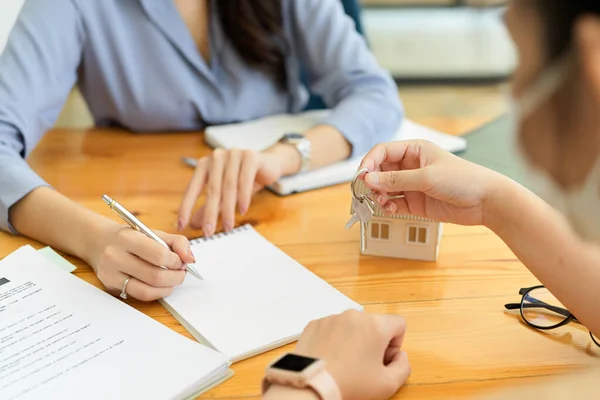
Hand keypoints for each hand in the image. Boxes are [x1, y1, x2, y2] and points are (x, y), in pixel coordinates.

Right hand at [88, 223, 195, 300]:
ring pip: (147, 291)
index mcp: (128, 238)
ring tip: (173, 280)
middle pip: (155, 276)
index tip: (181, 261)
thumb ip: (177, 242)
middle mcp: (115, 256)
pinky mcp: (111, 287)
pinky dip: (156, 293)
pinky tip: (161, 286)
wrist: (99, 242)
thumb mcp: (154, 232)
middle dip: (175, 277)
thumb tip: (190, 259)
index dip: (176, 261)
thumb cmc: (132, 237)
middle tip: (181, 273)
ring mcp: (111, 274)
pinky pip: (139, 296)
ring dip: (167, 288)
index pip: (159, 255)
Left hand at [178, 148, 284, 235]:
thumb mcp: (224, 195)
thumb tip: (193, 224)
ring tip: (227, 227)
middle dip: (210, 214)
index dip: (186, 207)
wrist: (269, 165)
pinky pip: (245, 179)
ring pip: (229, 187)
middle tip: (208, 233)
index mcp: (205, 164)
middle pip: (212, 189)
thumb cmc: (244, 180)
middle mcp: (217, 157)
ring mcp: (233, 154)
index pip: (193, 188)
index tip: (182, 225)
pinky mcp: (250, 156)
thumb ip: (209, 206)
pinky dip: (243, 197)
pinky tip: (242, 211)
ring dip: (228, 210)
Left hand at [294, 310, 410, 399]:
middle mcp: (354, 315)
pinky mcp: (315, 324)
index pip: (398, 324)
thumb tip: (400, 356)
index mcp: (376, 325)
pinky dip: (335, 340)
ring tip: (345, 363)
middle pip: (374, 324)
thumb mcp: (388, 384)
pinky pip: (332, 328)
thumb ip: (404, 366)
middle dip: (374, 342)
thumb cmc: (350, 385)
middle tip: (365, 365)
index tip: (383, 360)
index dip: (396, 344)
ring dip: (354, 340)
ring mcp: (332, 318)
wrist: (310, 385)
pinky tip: (330, 358)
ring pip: (352, 325)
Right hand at [359, 140, 505, 225]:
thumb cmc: (463, 179)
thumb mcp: (426, 177)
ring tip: (382, 202)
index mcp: (414, 150)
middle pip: (380, 170)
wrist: (486, 202)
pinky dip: (388, 207)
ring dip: (378, 195)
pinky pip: (393, 203)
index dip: (369, 162)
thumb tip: (367, 179)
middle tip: (367, 193)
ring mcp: (412, 184)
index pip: (382, 151)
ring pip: (384, 188)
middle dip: (371, 182)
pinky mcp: (415, 202)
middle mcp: (410, 165)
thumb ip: (395, 180)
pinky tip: (391, 209)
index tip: (361, 177)